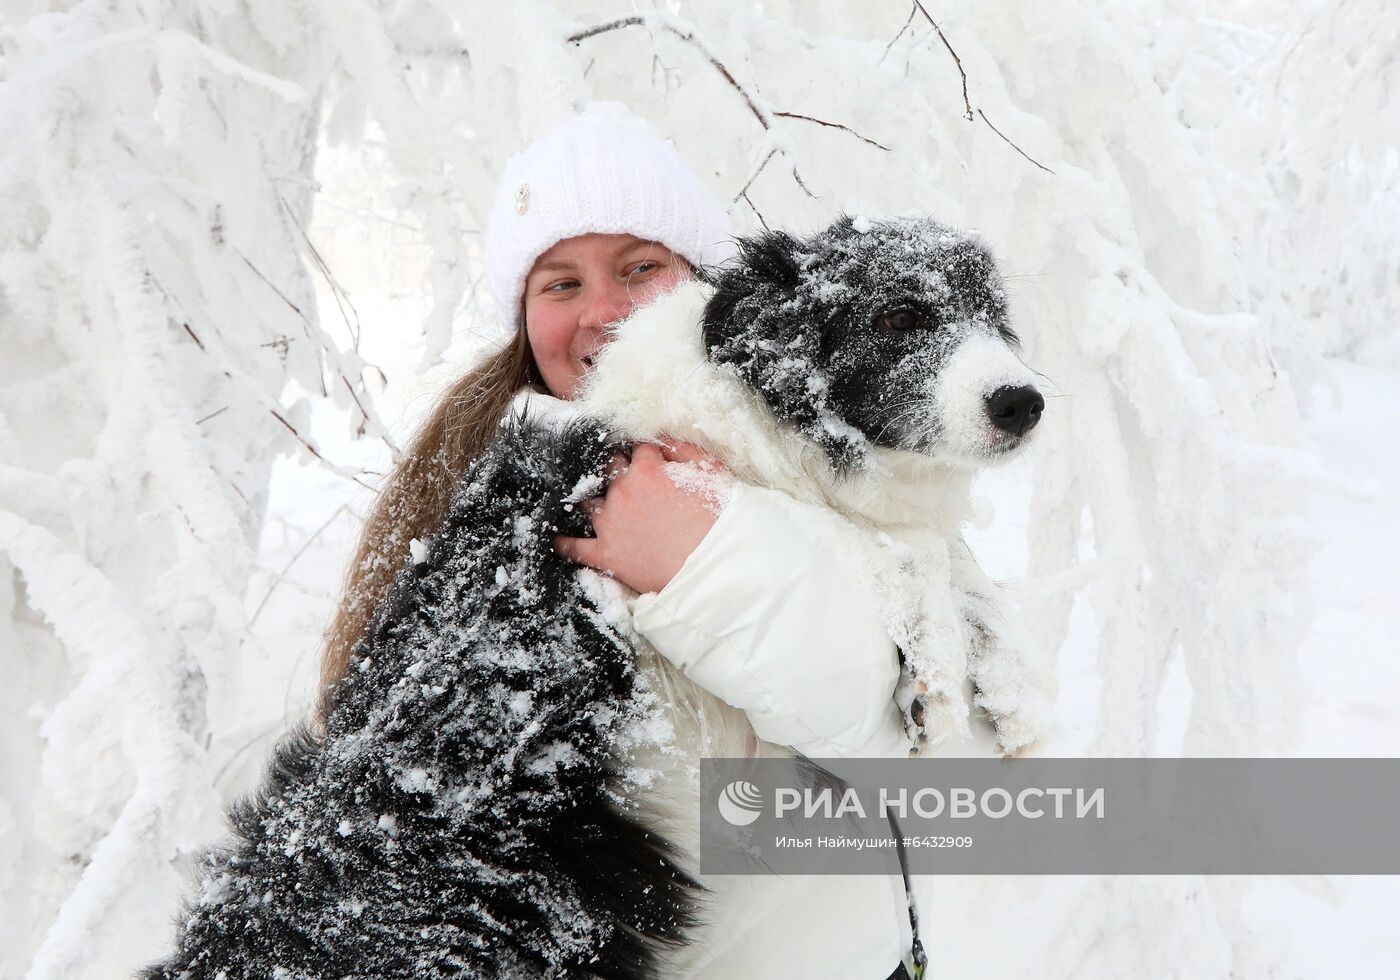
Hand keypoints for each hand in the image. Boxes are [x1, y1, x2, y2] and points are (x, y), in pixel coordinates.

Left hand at [553, 439, 730, 594]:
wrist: (714, 565)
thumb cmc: (718, 518)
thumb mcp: (711, 471)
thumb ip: (684, 448)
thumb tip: (664, 439)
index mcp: (647, 469)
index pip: (638, 449)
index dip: (644, 454)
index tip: (645, 459)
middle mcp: (622, 490)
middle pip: (607, 469)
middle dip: (612, 468)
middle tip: (619, 475)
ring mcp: (610, 523)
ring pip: (588, 503)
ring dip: (590, 500)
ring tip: (589, 500)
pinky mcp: (606, 554)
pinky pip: (576, 547)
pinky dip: (565, 544)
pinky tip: (557, 540)